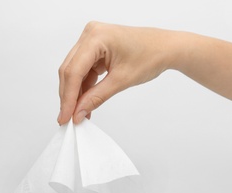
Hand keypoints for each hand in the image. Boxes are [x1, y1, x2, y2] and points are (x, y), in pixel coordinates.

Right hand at [57, 22, 178, 124]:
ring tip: (78, 113)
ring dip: (75, 93)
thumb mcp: (122, 80)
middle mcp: (90, 34)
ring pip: (74, 71)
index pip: (74, 71)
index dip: (68, 97)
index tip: (65, 117)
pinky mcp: (94, 48)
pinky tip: (85, 102)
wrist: (166, 48)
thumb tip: (78, 113)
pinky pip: (83, 69)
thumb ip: (96, 97)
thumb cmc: (151, 56)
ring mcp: (91, 40)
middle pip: (70, 70)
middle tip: (68, 118)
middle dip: (69, 96)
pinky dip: (84, 86)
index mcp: (96, 37)